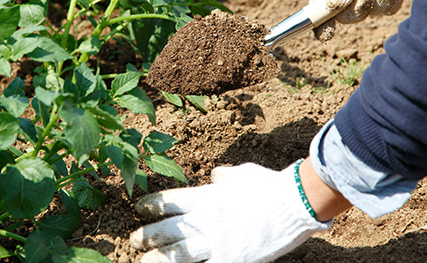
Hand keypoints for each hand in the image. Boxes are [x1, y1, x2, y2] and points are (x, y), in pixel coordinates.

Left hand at [130, 162, 330, 262]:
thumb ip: (224, 176)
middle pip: (167, 229)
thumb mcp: (241, 173)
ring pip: (178, 253)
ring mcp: (216, 241)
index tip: (139, 209)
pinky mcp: (230, 258)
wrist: (292, 202)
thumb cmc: (268, 184)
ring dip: (159, 257)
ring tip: (143, 260)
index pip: (169, 202)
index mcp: (205, 197)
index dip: (151, 205)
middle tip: (134, 240)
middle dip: (147, 235)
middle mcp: (205, 220)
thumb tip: (215, 175)